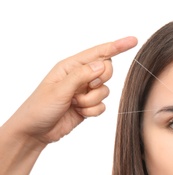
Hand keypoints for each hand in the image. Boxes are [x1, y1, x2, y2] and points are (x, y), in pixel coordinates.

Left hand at [6, 36, 137, 147]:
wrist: (35, 132)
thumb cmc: (40, 108)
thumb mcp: (59, 90)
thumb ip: (82, 75)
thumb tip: (103, 64)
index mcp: (71, 66)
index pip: (98, 52)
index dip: (117, 46)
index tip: (133, 40)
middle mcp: (80, 76)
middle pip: (107, 71)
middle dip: (99, 82)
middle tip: (83, 89)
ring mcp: (85, 91)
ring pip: (105, 91)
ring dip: (92, 101)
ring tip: (75, 105)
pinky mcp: (88, 105)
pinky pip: (103, 105)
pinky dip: (93, 111)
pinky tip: (79, 113)